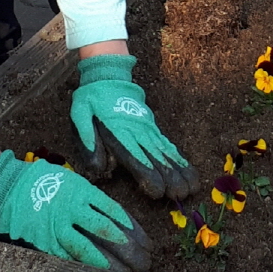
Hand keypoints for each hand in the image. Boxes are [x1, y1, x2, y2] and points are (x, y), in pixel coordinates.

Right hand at [0, 150, 151, 271]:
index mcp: (82, 192)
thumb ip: (92, 198)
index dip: (132, 230)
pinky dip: (85, 268)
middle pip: (106, 232)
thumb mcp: (72, 181)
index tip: (146, 242)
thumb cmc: (44, 181)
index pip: (115, 213)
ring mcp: (58, 228)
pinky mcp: (46, 242)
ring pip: (89, 250)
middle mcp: (73, 210)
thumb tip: (117, 217)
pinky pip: (69, 258)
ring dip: (110, 265)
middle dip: (128, 249)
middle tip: (144, 262)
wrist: (10, 188)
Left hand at [71, 54, 199, 199]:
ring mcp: (148, 130)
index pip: (135, 156)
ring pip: (166, 153)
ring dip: (180, 170)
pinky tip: (189, 172)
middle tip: (182, 195)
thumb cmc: (92, 100)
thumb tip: (97, 168)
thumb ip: (88, 139)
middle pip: (156, 157)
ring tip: (192, 188)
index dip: (147, 174)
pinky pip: (168, 146)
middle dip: (170, 177)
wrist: (108, 76)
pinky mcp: (153, 129)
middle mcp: (138, 132)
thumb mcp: (80, 115)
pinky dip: (180, 159)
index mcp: (119, 132)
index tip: (158, 191)